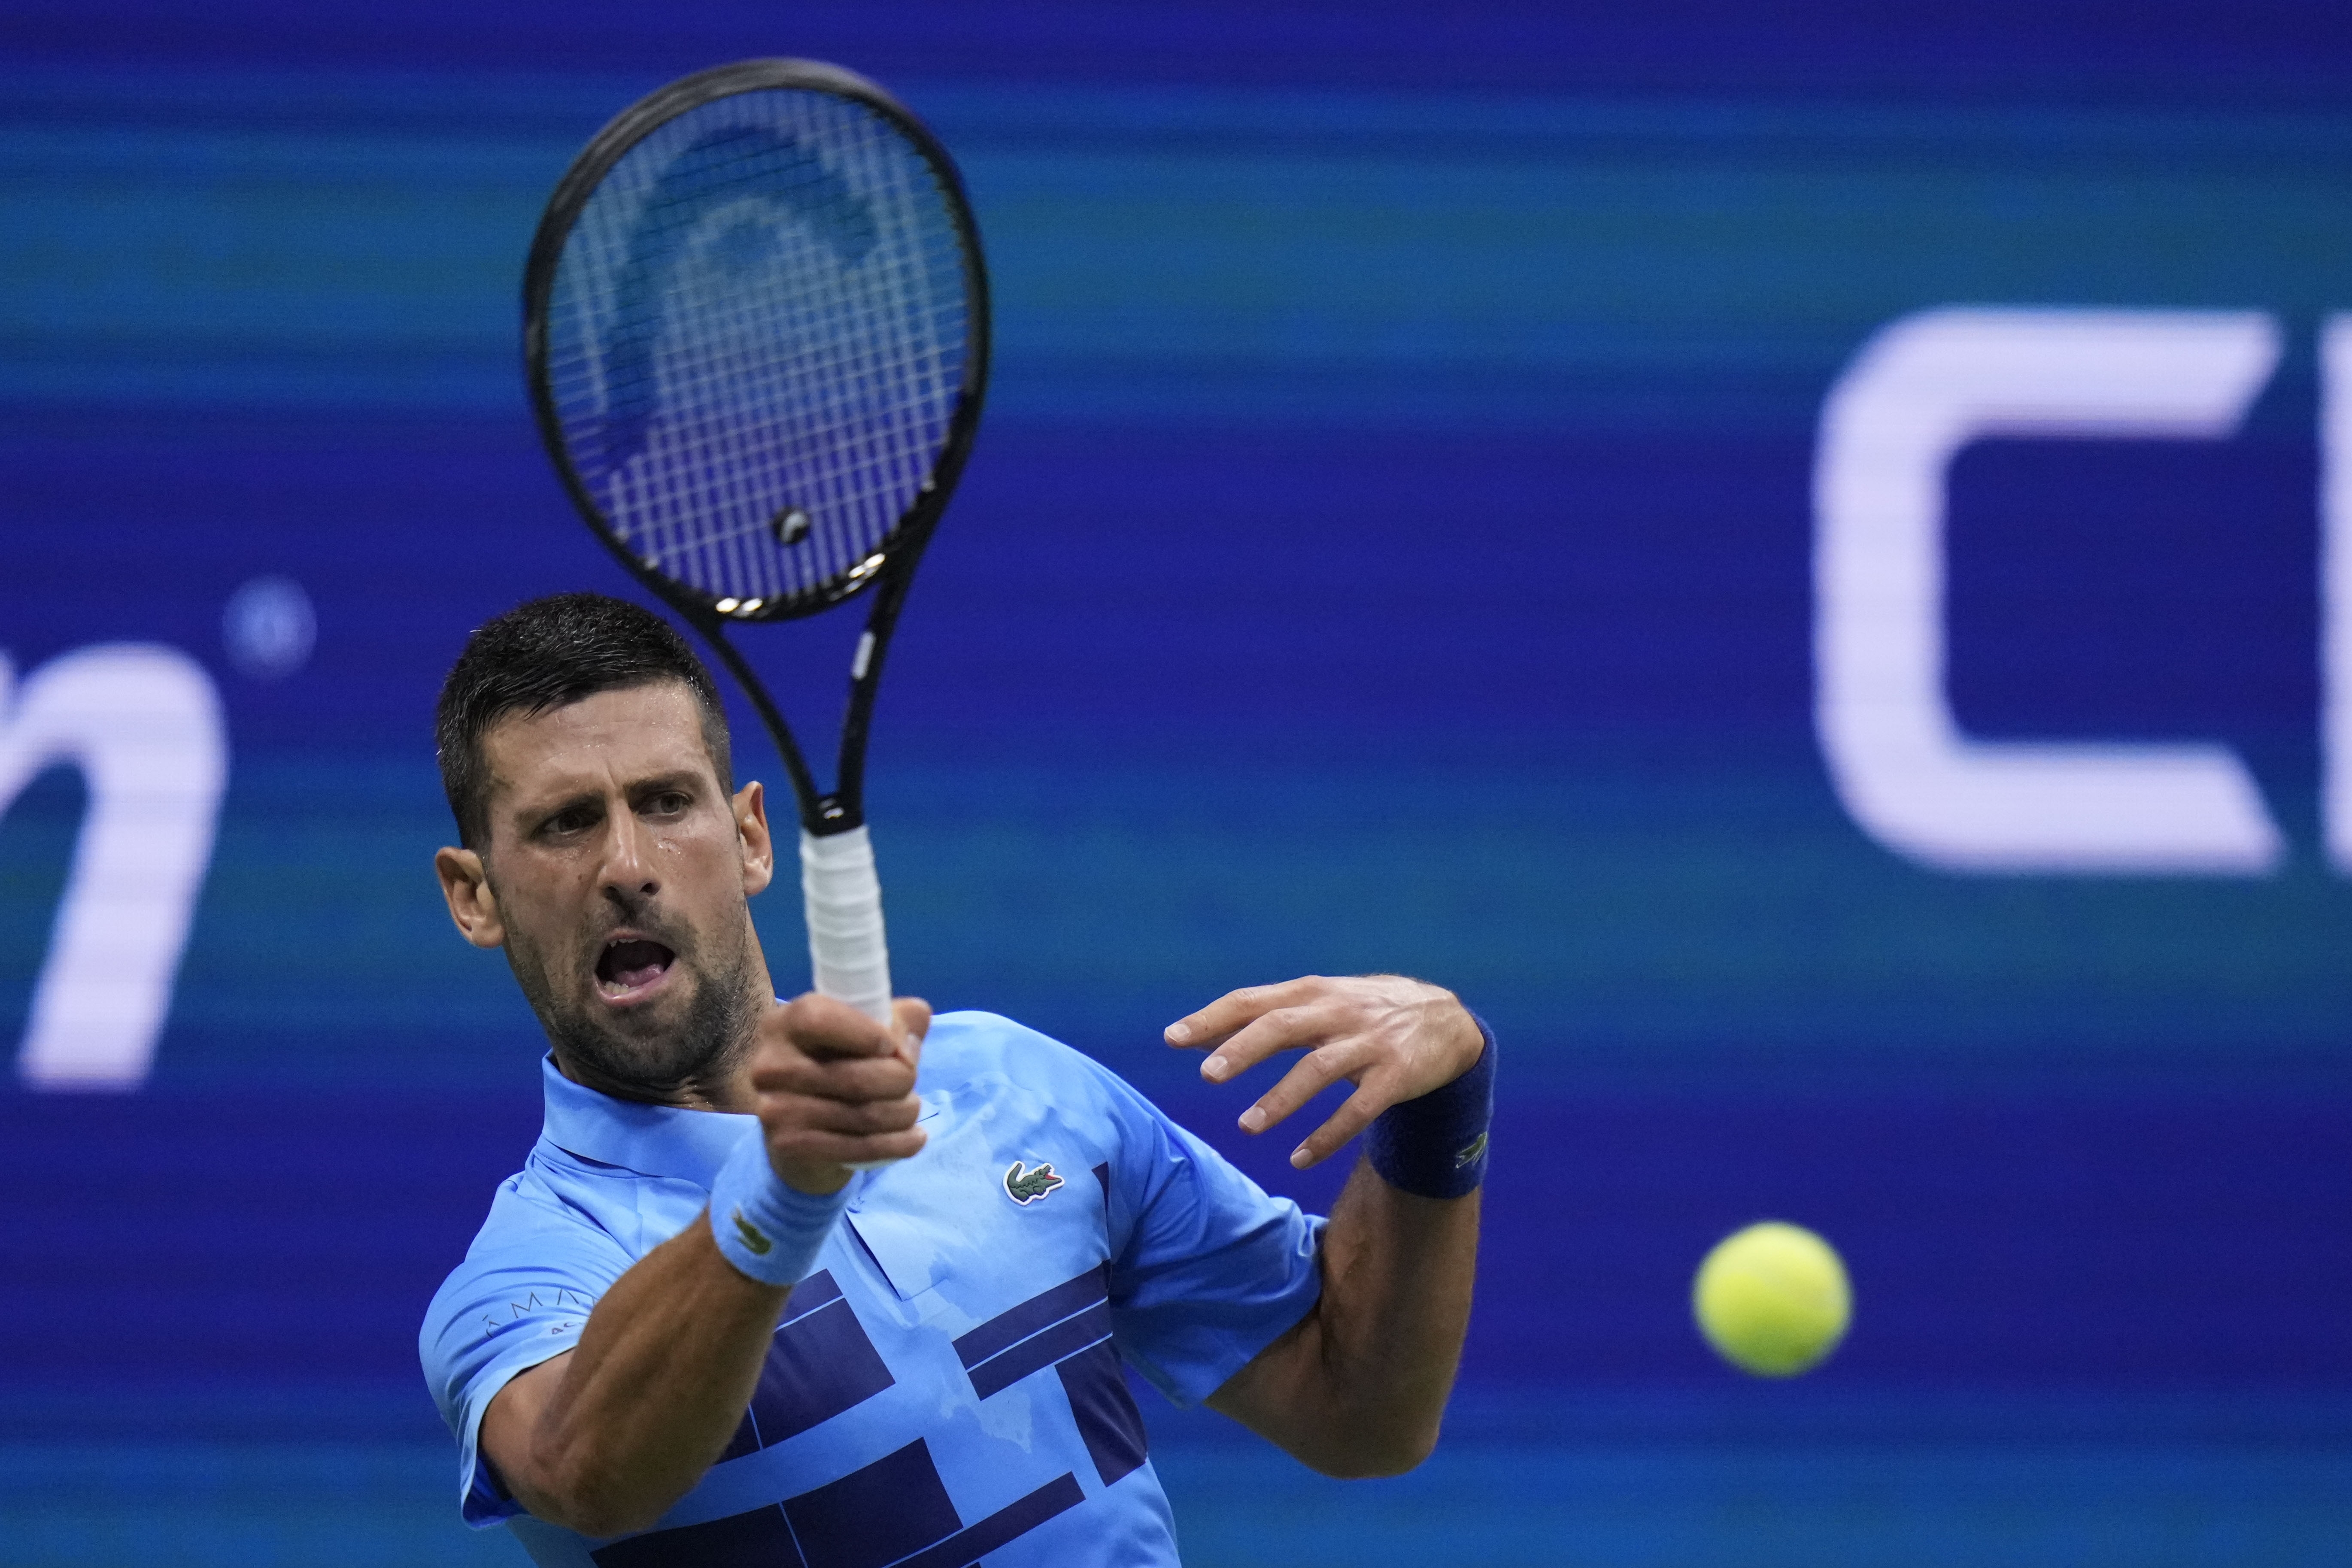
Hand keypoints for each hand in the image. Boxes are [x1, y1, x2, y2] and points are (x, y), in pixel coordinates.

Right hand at [748, 993, 930, 1194]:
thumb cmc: (836, 1063)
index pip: (818, 1018)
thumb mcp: (861, 1030)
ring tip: (911, 1108)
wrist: (799, 1126)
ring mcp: (776, 1110)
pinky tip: (915, 1138)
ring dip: (905, 1112)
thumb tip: (915, 1023)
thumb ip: (895, 1017)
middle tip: (910, 1081)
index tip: (891, 1045)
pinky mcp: (791, 1145)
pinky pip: (861, 1148)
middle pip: (855, 1077)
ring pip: (865, 1114)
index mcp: (784, 1024)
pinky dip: (899, 1144)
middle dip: (902, 1080)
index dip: (865, 1032)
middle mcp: (771, 1066)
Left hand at [1165, 975, 1483, 1168]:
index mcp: (1314, 992)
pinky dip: (1328, 1135)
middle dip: (1245, 1050)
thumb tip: (1203, 1036)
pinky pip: (1359, 1110)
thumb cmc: (1367, 1012)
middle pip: (1284, 1026)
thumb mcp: (1323, 1000)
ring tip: (1247, 1127)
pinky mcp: (1397, 1078)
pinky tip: (1299, 1158)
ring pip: (1319, 1069)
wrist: (1449, 1023)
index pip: (1254, 1000)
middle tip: (1208, 1076)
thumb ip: (1270, 1013)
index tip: (1173, 1038)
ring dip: (1282, 1098)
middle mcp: (1339, 1013)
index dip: (1213, 1018)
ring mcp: (1370, 1045)